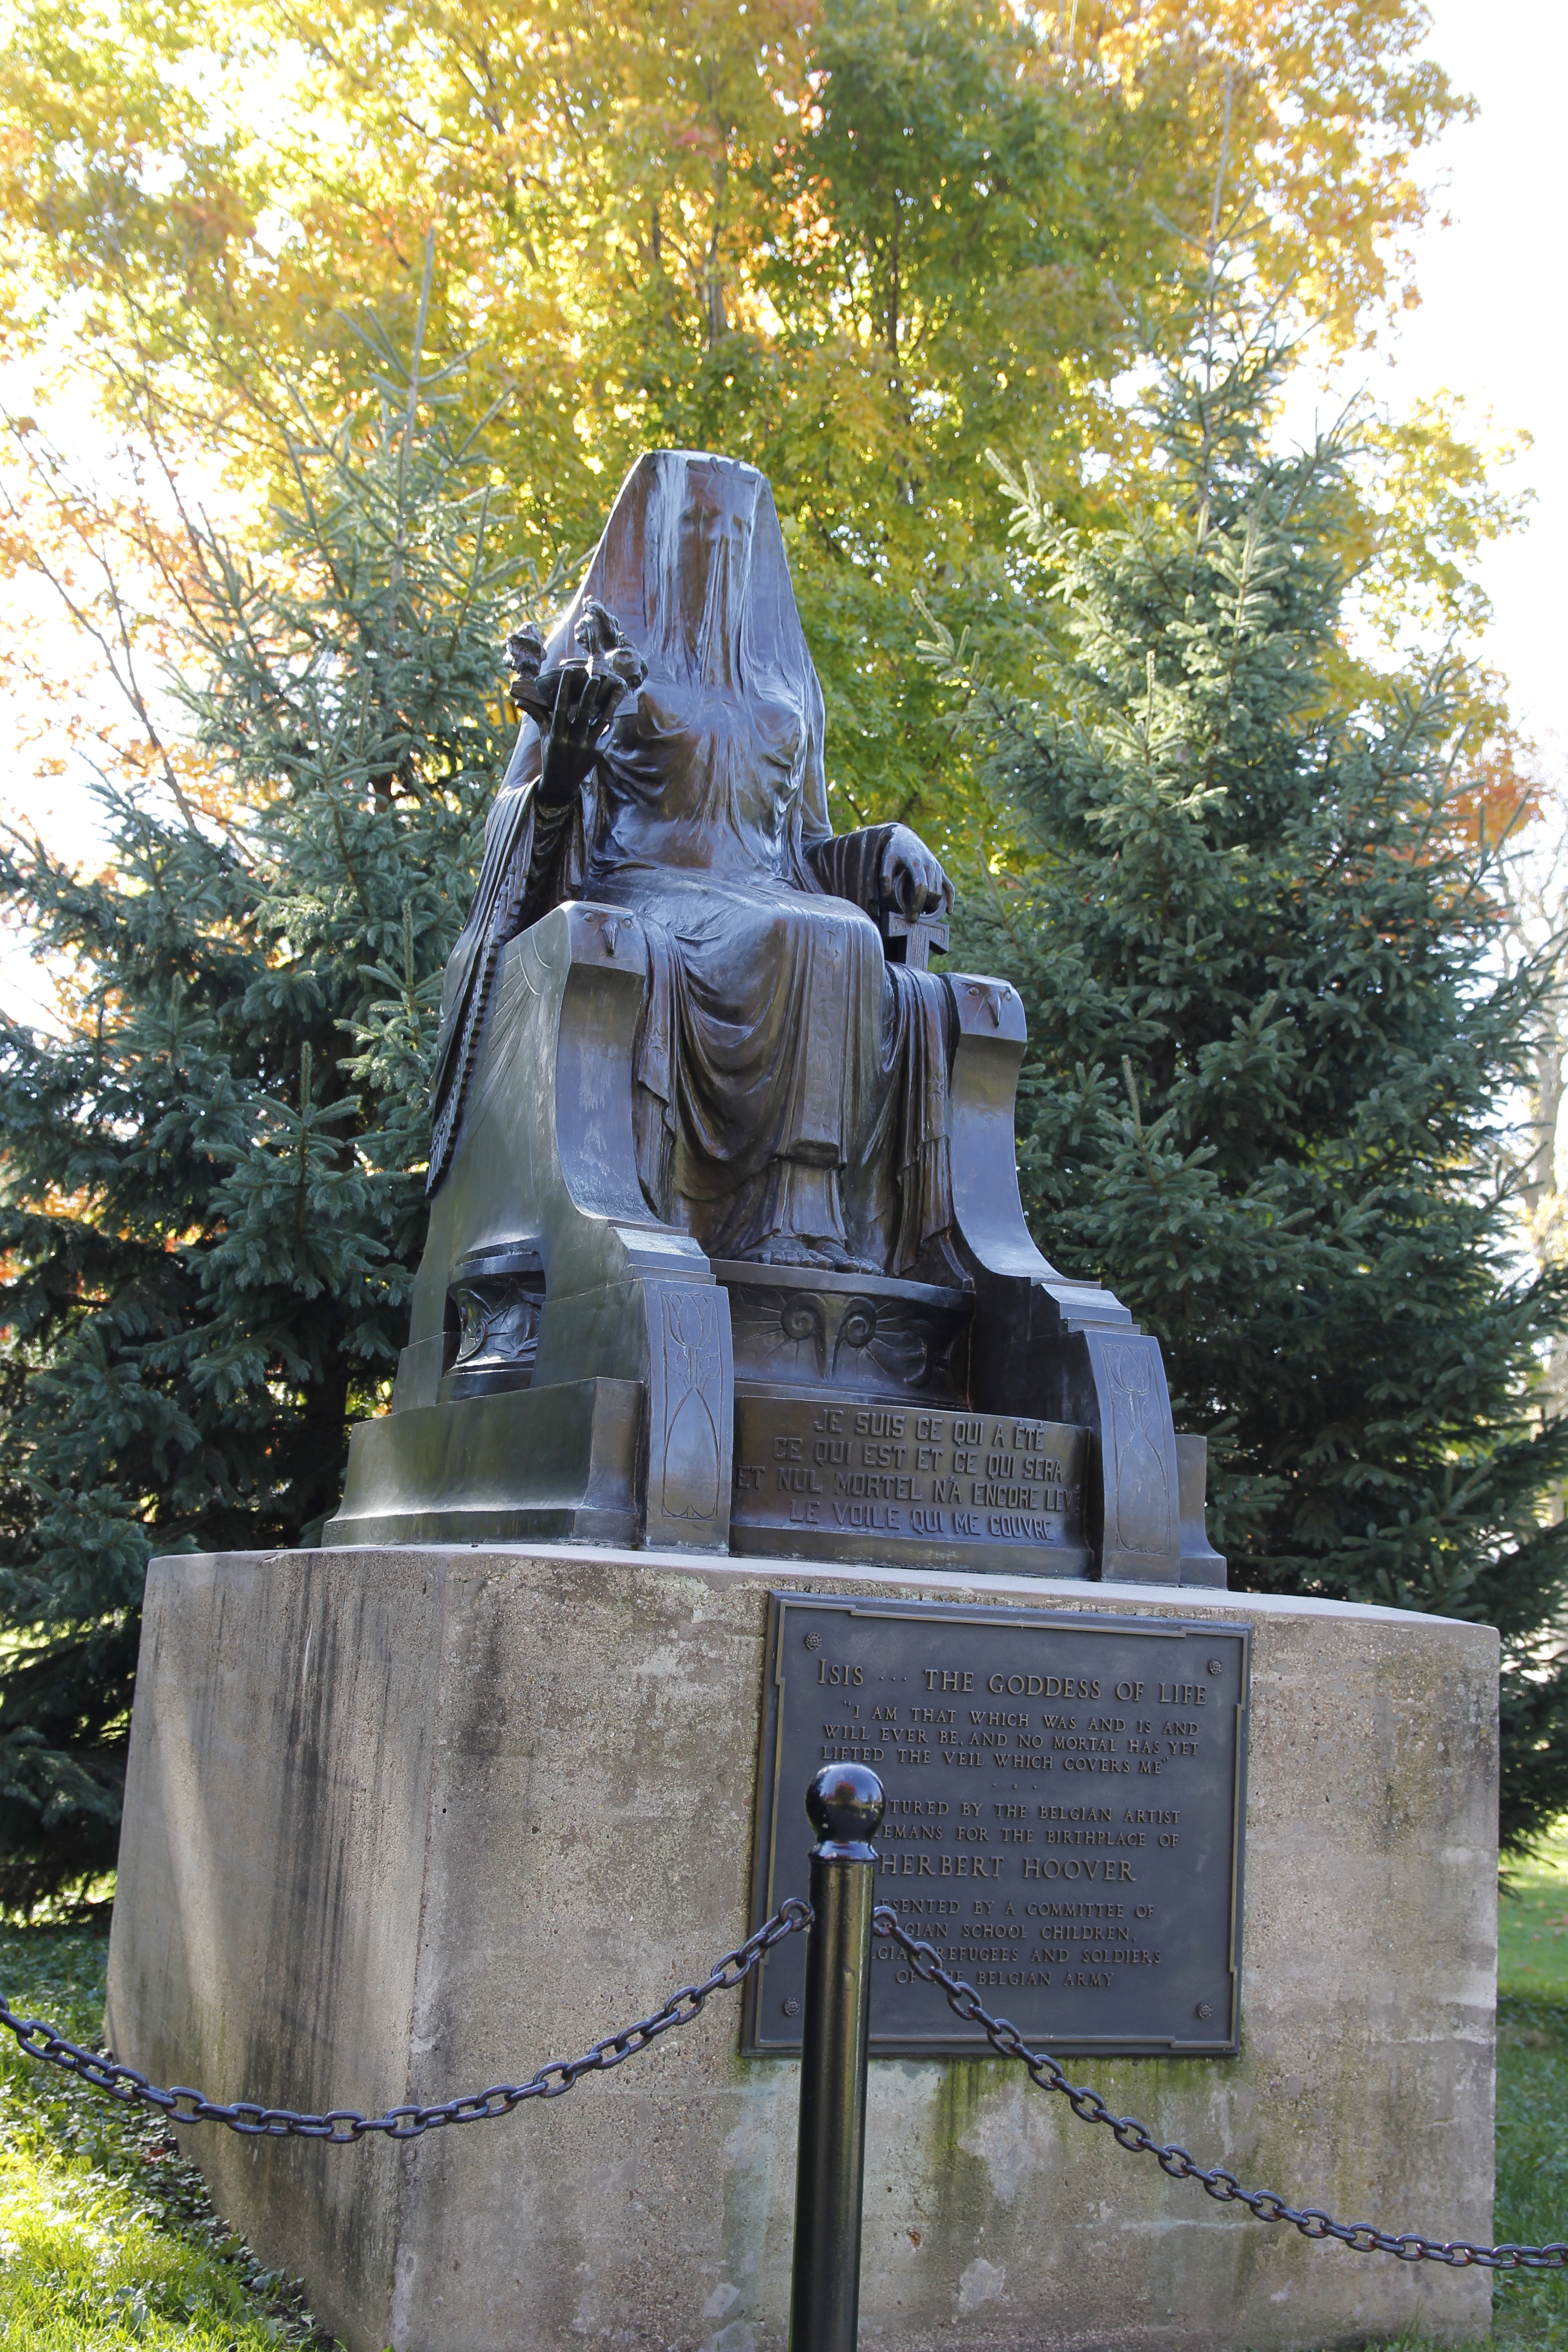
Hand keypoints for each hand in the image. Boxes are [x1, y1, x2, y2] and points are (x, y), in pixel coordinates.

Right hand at [538, 664, 622, 806]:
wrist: (562, 784)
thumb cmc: (551, 755)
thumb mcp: (544, 737)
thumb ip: (537, 716)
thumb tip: (520, 701)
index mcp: (556, 737)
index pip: (561, 709)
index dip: (565, 690)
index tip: (569, 673)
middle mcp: (573, 742)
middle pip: (584, 714)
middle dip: (590, 694)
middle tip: (596, 677)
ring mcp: (587, 748)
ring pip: (601, 721)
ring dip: (610, 703)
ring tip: (617, 687)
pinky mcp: (598, 752)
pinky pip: (607, 732)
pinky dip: (611, 718)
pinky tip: (618, 703)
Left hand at [880, 824, 953, 918]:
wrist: (905, 837)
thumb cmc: (894, 850)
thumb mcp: (885, 860)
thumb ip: (884, 877)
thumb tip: (887, 896)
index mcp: (916, 864)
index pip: (921, 888)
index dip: (917, 904)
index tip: (910, 916)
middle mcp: (930, 865)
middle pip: (932, 892)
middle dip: (923, 907)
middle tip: (912, 918)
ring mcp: (937, 867)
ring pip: (940, 891)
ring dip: (932, 904)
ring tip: (920, 913)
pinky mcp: (940, 869)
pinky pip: (949, 886)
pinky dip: (950, 899)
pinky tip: (948, 911)